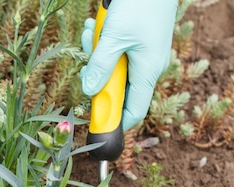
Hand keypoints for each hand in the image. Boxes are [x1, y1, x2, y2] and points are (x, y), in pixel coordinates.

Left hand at [80, 0, 177, 130]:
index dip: (115, 122)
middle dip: (96, 78)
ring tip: (90, 33)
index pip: (134, 112)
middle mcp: (147, 67)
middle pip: (116, 89)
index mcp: (148, 72)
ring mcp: (142, 55)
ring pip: (111, 69)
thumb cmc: (139, 6)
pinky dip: (100, 43)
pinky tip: (94, 27)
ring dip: (94, 55)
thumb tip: (88, 92)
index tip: (96, 127)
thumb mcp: (114, 38)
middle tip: (85, 63)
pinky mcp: (135, 43)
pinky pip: (113, 52)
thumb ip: (100, 67)